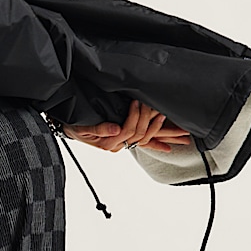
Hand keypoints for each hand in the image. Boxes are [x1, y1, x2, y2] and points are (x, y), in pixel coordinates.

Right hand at [63, 100, 191, 152]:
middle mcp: (118, 144)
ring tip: (182, 134)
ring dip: (164, 135)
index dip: (137, 118)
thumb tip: (117, 129)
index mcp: (110, 141)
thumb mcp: (83, 126)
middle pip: (144, 136)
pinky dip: (155, 144)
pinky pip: (142, 143)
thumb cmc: (73, 125)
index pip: (130, 130)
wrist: (68, 127)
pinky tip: (167, 147)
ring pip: (147, 139)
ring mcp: (122, 142)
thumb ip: (100, 128)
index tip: (138, 103)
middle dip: (161, 129)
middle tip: (176, 122)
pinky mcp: (123, 138)